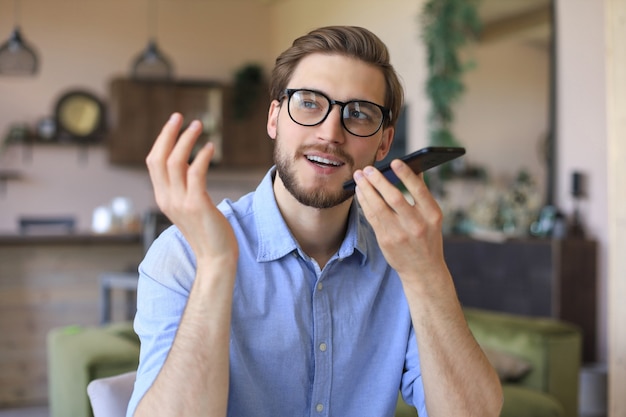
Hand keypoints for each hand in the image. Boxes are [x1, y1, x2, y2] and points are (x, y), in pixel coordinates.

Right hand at [146, 113, 237, 264]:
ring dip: (186, 140)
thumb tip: (190, 170)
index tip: (174, 124)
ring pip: (175, 162)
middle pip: (158, 158)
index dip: (162, 141)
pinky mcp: (196, 205)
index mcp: (163, 198)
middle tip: (180, 116)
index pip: (154, 162)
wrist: (216, 259)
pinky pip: (195, 173)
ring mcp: (180, 203)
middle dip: (168, 134)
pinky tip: (211, 148)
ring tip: (199, 125)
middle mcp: (166, 199)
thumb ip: (184, 191)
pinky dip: (202, 157)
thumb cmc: (208, 233)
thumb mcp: (189, 209)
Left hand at [352, 160, 445, 280]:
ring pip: (378, 207)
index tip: (395, 162)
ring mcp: (400, 234)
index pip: (419, 190)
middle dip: (378, 181)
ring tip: (359, 178)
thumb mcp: (432, 217)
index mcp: (432, 215)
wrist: (423, 269)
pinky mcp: (386, 241)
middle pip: (394, 198)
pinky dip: (364, 203)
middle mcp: (417, 224)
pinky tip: (360, 193)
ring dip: (366, 190)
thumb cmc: (427, 237)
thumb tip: (414, 168)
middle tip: (368, 169)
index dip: (406, 175)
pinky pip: (372, 217)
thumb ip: (422, 194)